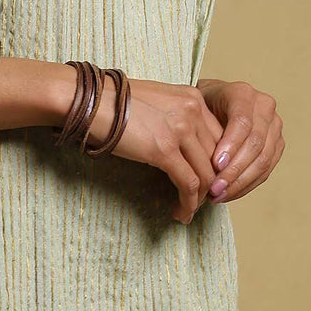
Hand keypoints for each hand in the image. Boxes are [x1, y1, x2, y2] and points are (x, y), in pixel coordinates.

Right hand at [88, 77, 224, 224]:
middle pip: (217, 157)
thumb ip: (177, 117)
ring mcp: (180, 130)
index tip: (208, 181)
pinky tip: (180, 213)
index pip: (220, 137)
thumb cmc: (114, 102)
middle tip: (201, 201)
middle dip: (212, 184)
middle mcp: (192, 111)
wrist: (90, 100)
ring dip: (200, 199)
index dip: (217, 164)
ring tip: (188, 211)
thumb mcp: (157, 101)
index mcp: (193, 97)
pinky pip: (188, 184)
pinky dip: (188, 204)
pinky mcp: (164, 150)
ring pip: (206, 174)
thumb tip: (185, 148)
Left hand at [196, 78, 285, 204]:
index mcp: (242, 93)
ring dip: (240, 182)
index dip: (230, 145)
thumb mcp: (195, 109)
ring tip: (218, 195)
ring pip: (263, 160)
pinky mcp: (277, 145)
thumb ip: (202, 128)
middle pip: (255, 143)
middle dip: (234, 170)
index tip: (215, 165)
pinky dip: (246, 185)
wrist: (211, 104)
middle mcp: (264, 106)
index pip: (242, 122)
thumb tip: (205, 163)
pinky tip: (228, 194)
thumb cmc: (198, 107)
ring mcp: (274, 126)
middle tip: (214, 188)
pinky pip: (266, 170)